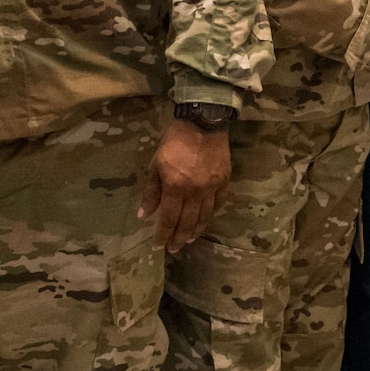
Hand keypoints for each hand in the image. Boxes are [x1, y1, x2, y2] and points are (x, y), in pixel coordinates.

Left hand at [141, 119, 230, 251]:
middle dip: (179, 238)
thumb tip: (144, 215)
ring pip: (205, 216)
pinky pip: (219, 203)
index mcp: (175, 187)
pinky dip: (212, 214)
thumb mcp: (155, 164)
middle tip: (174, 249)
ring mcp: (212, 187)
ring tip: (188, 239)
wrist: (203, 122)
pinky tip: (206, 219)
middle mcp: (195, 191)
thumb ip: (151, 191)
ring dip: (196, 231)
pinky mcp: (225, 180)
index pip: (168, 218)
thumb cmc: (174, 142)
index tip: (158, 245)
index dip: (163, 234)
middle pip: (188, 222)